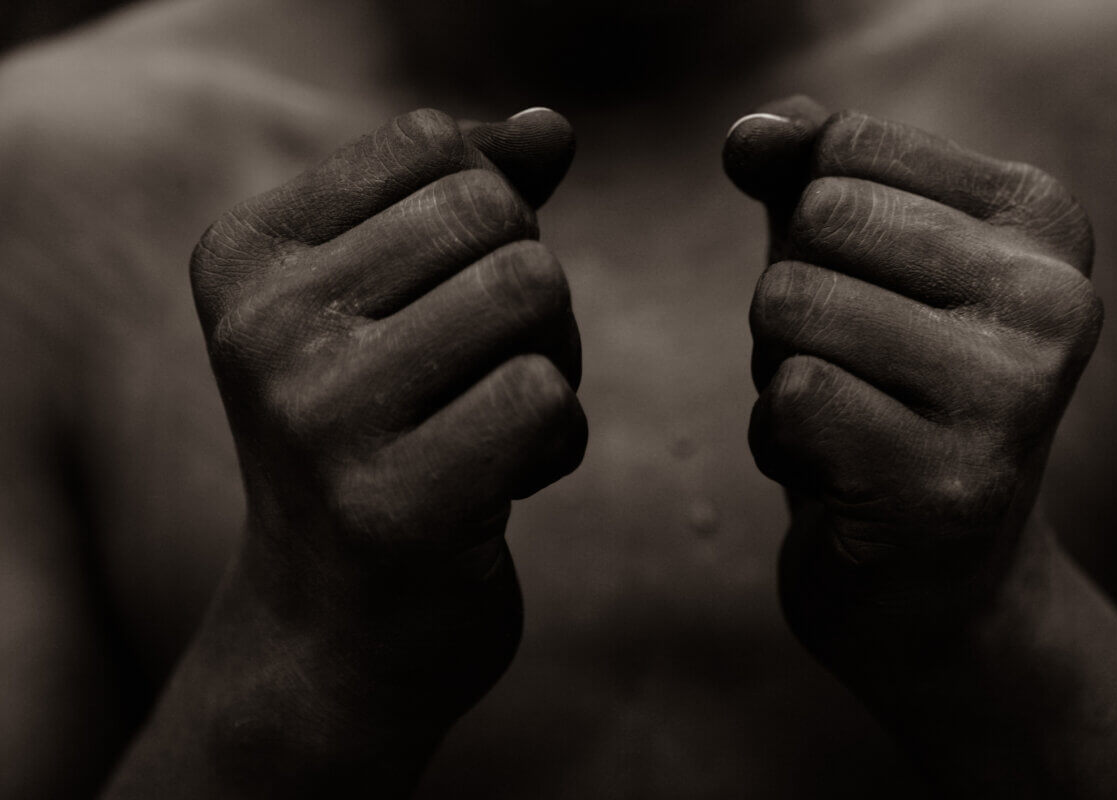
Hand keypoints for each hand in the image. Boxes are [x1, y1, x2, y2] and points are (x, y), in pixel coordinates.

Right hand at [189, 108, 583, 743]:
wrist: (339, 628)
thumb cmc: (384, 442)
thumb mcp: (406, 302)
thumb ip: (474, 194)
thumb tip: (550, 125)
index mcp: (245, 256)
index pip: (432, 144)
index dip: (487, 215)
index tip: (444, 301)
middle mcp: (261, 328)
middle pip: (494, 216)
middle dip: (530, 290)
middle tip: (486, 372)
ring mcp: (317, 418)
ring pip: (530, 292)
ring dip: (553, 361)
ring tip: (497, 424)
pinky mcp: (390, 505)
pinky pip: (545, 398)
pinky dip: (558, 439)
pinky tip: (506, 487)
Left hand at [724, 97, 1101, 666]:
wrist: (930, 578)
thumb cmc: (879, 395)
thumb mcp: (850, 262)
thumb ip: (803, 172)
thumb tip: (748, 134)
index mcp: (1042, 222)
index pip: (845, 146)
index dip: (808, 227)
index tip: (867, 300)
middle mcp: (1054, 299)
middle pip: (815, 222)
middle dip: (791, 304)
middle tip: (852, 374)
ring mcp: (1011, 395)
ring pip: (791, 305)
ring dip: (778, 372)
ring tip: (846, 422)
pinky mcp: (946, 484)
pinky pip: (787, 398)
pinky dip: (777, 438)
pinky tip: (836, 474)